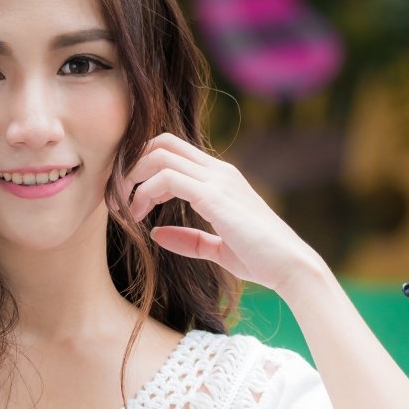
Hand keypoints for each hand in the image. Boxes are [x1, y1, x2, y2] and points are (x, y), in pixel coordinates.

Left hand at [122, 132, 327, 295]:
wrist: (290, 265)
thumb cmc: (260, 258)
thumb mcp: (218, 249)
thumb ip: (189, 240)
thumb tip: (156, 233)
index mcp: (220, 177)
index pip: (172, 150)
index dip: (142, 166)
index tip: (128, 198)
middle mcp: (218, 170)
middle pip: (161, 142)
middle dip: (131, 165)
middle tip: (118, 198)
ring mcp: (218, 180)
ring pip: (160, 154)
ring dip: (132, 178)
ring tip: (124, 210)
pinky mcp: (215, 195)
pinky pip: (168, 178)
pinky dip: (145, 192)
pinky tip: (139, 216)